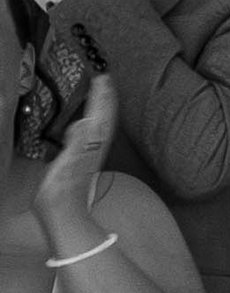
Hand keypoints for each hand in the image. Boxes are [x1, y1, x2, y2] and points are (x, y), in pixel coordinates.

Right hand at [35, 71, 116, 238]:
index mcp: (90, 144)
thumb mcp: (67, 165)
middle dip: (105, 97)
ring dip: (102, 107)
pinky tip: (88, 120)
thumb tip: (86, 122)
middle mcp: (94, 147)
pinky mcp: (85, 160)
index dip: (100, 96)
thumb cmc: (61, 192)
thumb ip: (77, 143)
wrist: (65, 215)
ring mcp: (91, 154)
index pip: (99, 115)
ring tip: (102, 92)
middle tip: (105, 77)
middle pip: (104, 118)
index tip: (102, 77)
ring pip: (101, 125)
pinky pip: (93, 134)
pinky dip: (94, 121)